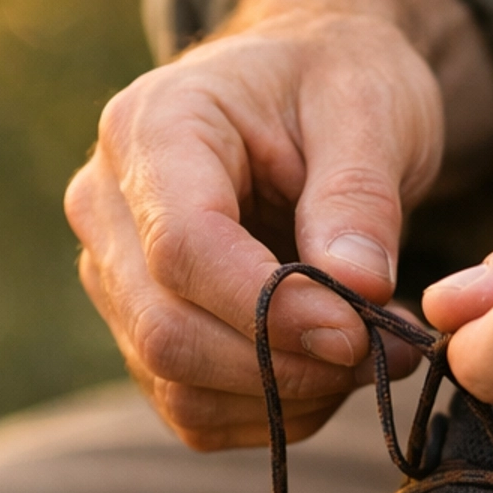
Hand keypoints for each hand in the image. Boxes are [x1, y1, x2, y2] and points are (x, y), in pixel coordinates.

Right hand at [67, 0, 492, 450]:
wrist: (308, 89)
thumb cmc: (336, 82)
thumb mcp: (370, 107)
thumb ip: (358, 198)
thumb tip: (358, 291)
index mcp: (152, 128)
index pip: (182, 247)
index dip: (270, 308)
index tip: (359, 332)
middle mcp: (106, 206)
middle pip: (166, 329)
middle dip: (285, 363)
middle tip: (386, 353)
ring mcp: (114, 276)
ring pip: (178, 384)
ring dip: (287, 395)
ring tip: (373, 354)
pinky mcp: (140, 330)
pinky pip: (194, 408)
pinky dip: (272, 410)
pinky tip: (331, 368)